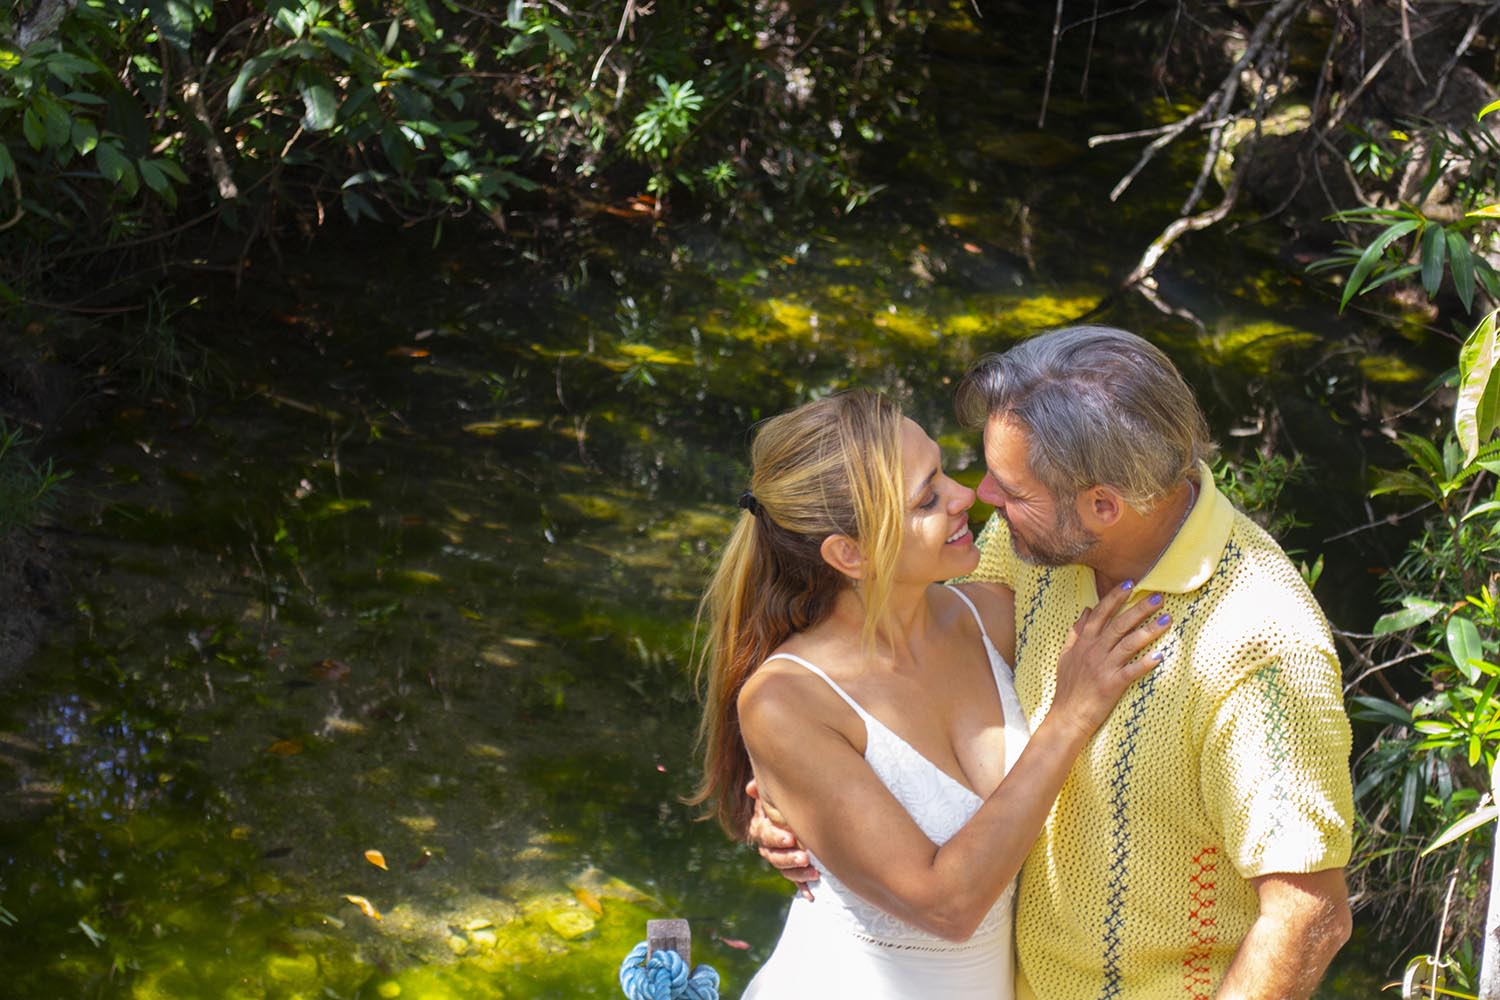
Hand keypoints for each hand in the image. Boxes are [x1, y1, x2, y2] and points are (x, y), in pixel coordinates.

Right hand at [746, 778, 818, 899]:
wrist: (800, 807)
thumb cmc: (785, 797)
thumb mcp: (774, 791)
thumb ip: (763, 789)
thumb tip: (751, 788)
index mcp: (761, 826)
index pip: (763, 834)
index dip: (776, 837)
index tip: (791, 838)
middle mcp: (768, 844)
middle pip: (773, 856)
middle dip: (789, 858)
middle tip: (805, 857)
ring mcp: (780, 857)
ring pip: (784, 870)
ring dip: (799, 873)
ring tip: (815, 872)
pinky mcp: (793, 867)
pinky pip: (796, 880)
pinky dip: (803, 888)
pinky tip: (811, 895)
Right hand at [1050, 580, 1168, 739]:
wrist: (1067, 717)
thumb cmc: (1068, 687)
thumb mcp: (1066, 656)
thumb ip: (1076, 632)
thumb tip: (1085, 610)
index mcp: (1084, 643)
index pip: (1099, 614)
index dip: (1114, 597)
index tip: (1130, 583)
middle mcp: (1094, 652)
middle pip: (1118, 625)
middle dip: (1138, 609)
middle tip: (1158, 597)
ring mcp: (1103, 668)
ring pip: (1128, 644)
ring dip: (1148, 631)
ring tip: (1167, 620)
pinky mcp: (1112, 685)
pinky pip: (1131, 671)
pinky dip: (1145, 663)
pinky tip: (1159, 656)